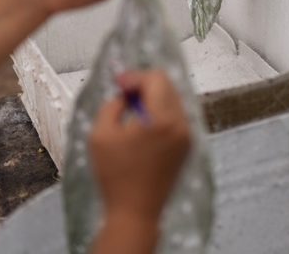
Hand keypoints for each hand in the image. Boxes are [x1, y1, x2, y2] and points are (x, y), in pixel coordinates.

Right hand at [90, 70, 190, 225]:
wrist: (135, 212)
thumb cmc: (115, 174)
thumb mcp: (100, 134)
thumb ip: (112, 105)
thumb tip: (126, 95)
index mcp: (162, 119)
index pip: (156, 79)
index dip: (135, 77)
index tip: (118, 85)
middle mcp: (181, 124)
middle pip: (168, 85)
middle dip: (145, 84)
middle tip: (124, 94)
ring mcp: (187, 135)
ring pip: (174, 100)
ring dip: (155, 97)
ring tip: (133, 109)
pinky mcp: (187, 146)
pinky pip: (177, 116)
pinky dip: (162, 111)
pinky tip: (145, 123)